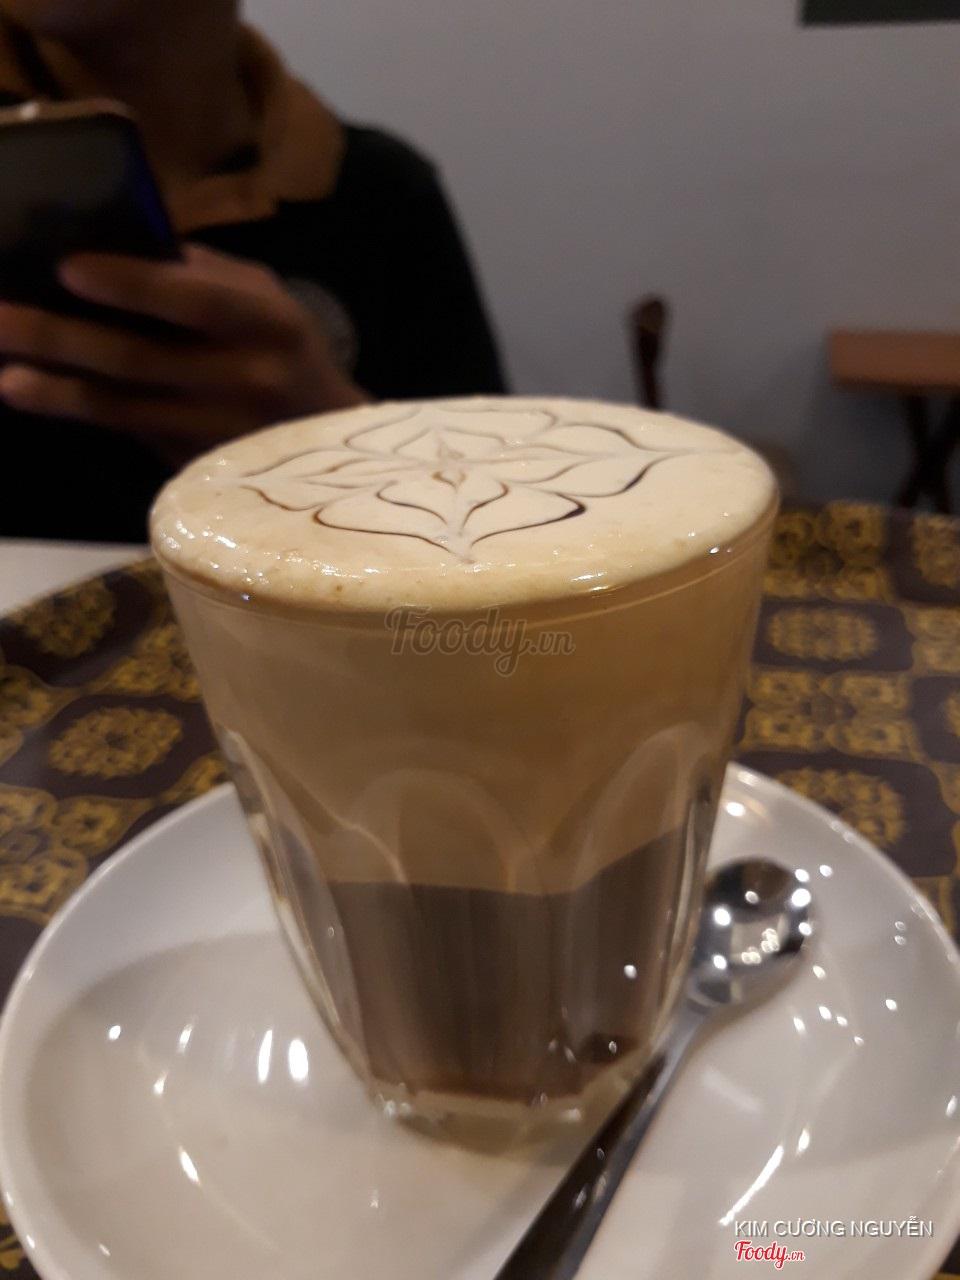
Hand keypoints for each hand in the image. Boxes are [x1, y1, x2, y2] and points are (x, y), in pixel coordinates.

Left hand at [0, 245, 367, 466]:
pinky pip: (128, 433)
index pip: (194, 300)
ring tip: (5, 372)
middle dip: (61, 337)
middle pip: (140, 358)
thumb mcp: (266, 300)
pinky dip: (77, 411)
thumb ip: (199, 275)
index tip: (66, 268)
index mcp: (268, 322)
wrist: (331, 447)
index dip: (130, 285)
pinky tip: (32, 391)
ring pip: (124, 408)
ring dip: (56, 388)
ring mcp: (221, 434)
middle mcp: (246, 380)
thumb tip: (107, 244)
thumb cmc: (287, 351)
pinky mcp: (200, 467)